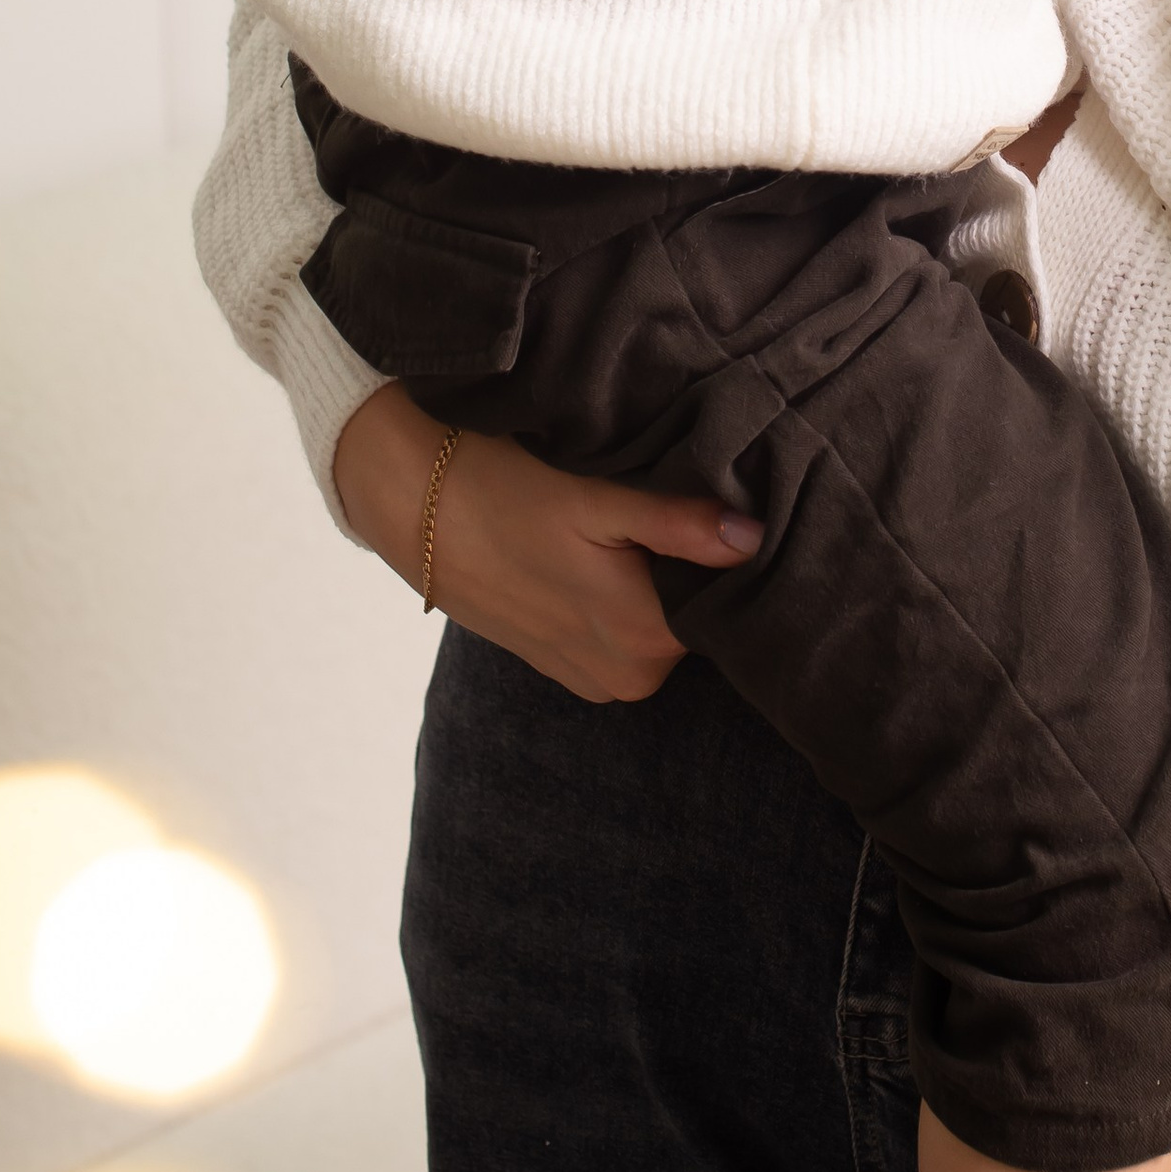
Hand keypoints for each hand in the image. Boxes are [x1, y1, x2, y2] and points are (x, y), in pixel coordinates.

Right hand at [332, 378, 760, 702]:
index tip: (734, 512)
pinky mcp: (572, 668)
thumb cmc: (505, 492)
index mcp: (646, 641)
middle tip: (680, 507)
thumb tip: (755, 539)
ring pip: (667, 629)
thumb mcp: (598, 501)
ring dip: (664, 585)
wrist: (414, 510)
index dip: (736, 559)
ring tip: (639, 529)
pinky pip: (631, 639)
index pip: (731, 606)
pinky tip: (612, 556)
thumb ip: (680, 528)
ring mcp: (598, 678)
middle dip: (700, 571)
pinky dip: (632, 602)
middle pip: (702, 619)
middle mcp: (629, 677)